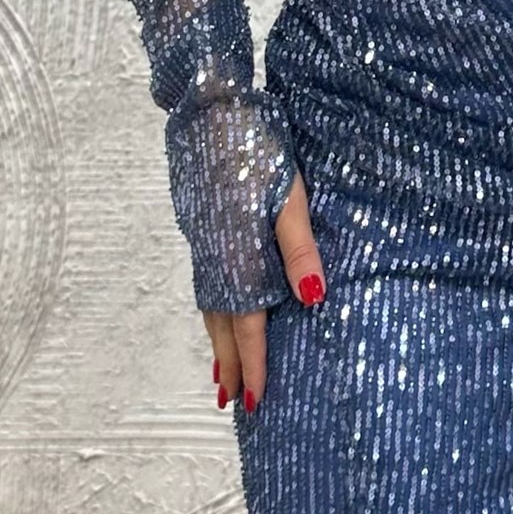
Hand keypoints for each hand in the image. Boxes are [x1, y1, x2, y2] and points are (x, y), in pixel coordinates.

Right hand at [203, 171, 324, 414]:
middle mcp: (214, 259)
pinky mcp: (199, 228)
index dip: (253, 366)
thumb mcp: (289, 195)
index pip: (247, 326)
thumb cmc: (257, 147)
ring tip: (223, 374)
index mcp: (237, 257)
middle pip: (222, 326)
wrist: (208, 109)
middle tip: (234, 404)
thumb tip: (313, 298)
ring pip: (210, 307)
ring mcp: (203, 244)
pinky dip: (212, 312)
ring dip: (218, 343)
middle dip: (230, 366)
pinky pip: (205, 286)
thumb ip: (299, 247)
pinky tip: (218, 313)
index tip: (254, 403)